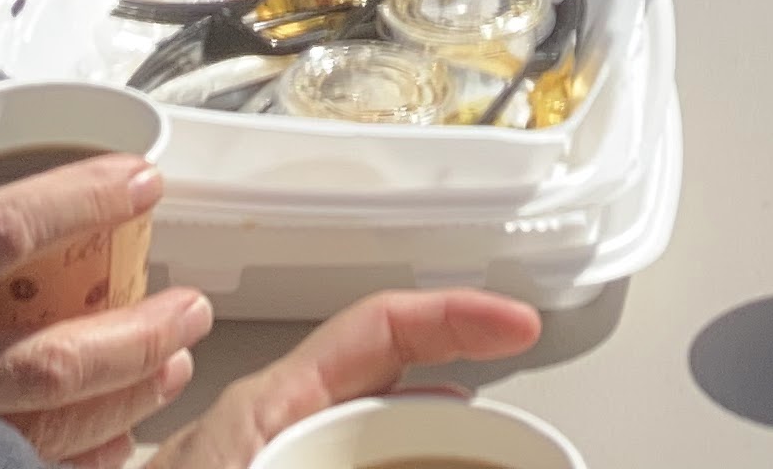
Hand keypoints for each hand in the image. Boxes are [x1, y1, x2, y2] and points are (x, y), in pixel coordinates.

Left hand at [142, 287, 548, 468]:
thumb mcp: (247, 456)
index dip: (457, 317)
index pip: (379, 331)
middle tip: (525, 438)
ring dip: (430, 454)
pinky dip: (395, 467)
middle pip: (394, 400)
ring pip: (376, 446)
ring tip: (487, 459)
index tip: (519, 324)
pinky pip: (355, 466)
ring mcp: (273, 466)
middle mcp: (272, 435)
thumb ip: (342, 449)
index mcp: (266, 411)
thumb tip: (430, 425)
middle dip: (466, 415)